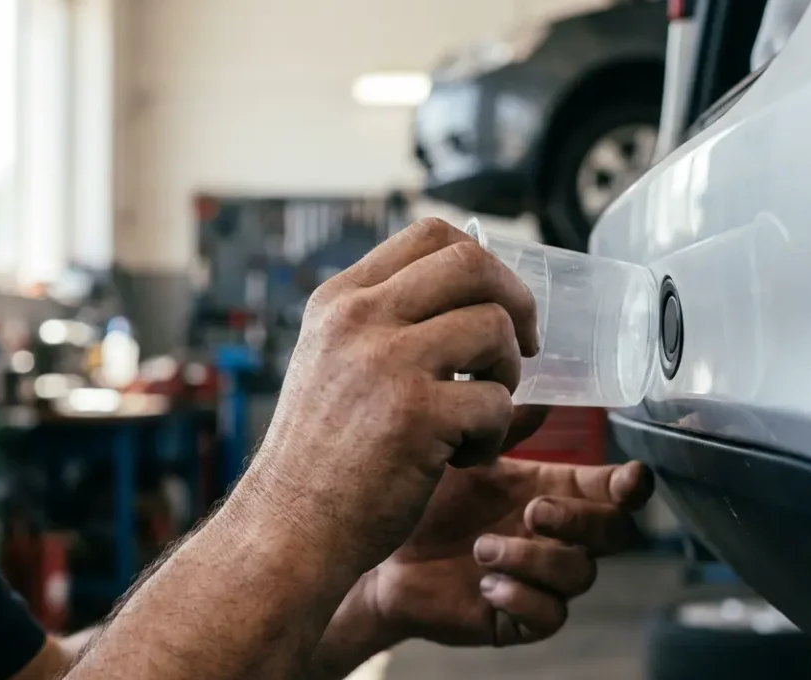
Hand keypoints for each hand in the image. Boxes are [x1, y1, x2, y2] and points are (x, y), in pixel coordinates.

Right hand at [239, 218, 540, 579]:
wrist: (289, 531)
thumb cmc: (320, 459)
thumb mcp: (330, 363)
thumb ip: (381, 324)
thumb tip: (466, 297)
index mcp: (339, 301)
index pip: (430, 235)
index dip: (482, 262)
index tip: (493, 304)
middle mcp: (359, 319)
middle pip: (471, 263)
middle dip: (515, 302)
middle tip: (521, 347)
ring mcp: (386, 363)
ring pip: (494, 328)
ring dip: (507, 375)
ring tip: (479, 415)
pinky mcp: (415, 415)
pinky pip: (497, 401)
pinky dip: (494, 435)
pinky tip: (461, 457)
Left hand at [344, 406, 654, 647]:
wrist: (383, 556)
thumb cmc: (429, 503)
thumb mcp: (466, 459)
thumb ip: (505, 430)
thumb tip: (541, 396)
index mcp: (554, 492)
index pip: (613, 491)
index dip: (631, 485)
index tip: (629, 478)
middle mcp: (556, 536)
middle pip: (614, 532)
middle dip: (582, 519)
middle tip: (532, 510)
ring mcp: (542, 580)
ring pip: (579, 574)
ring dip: (535, 558)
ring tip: (481, 547)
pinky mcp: (520, 618)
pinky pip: (549, 616)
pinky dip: (522, 597)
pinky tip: (487, 584)